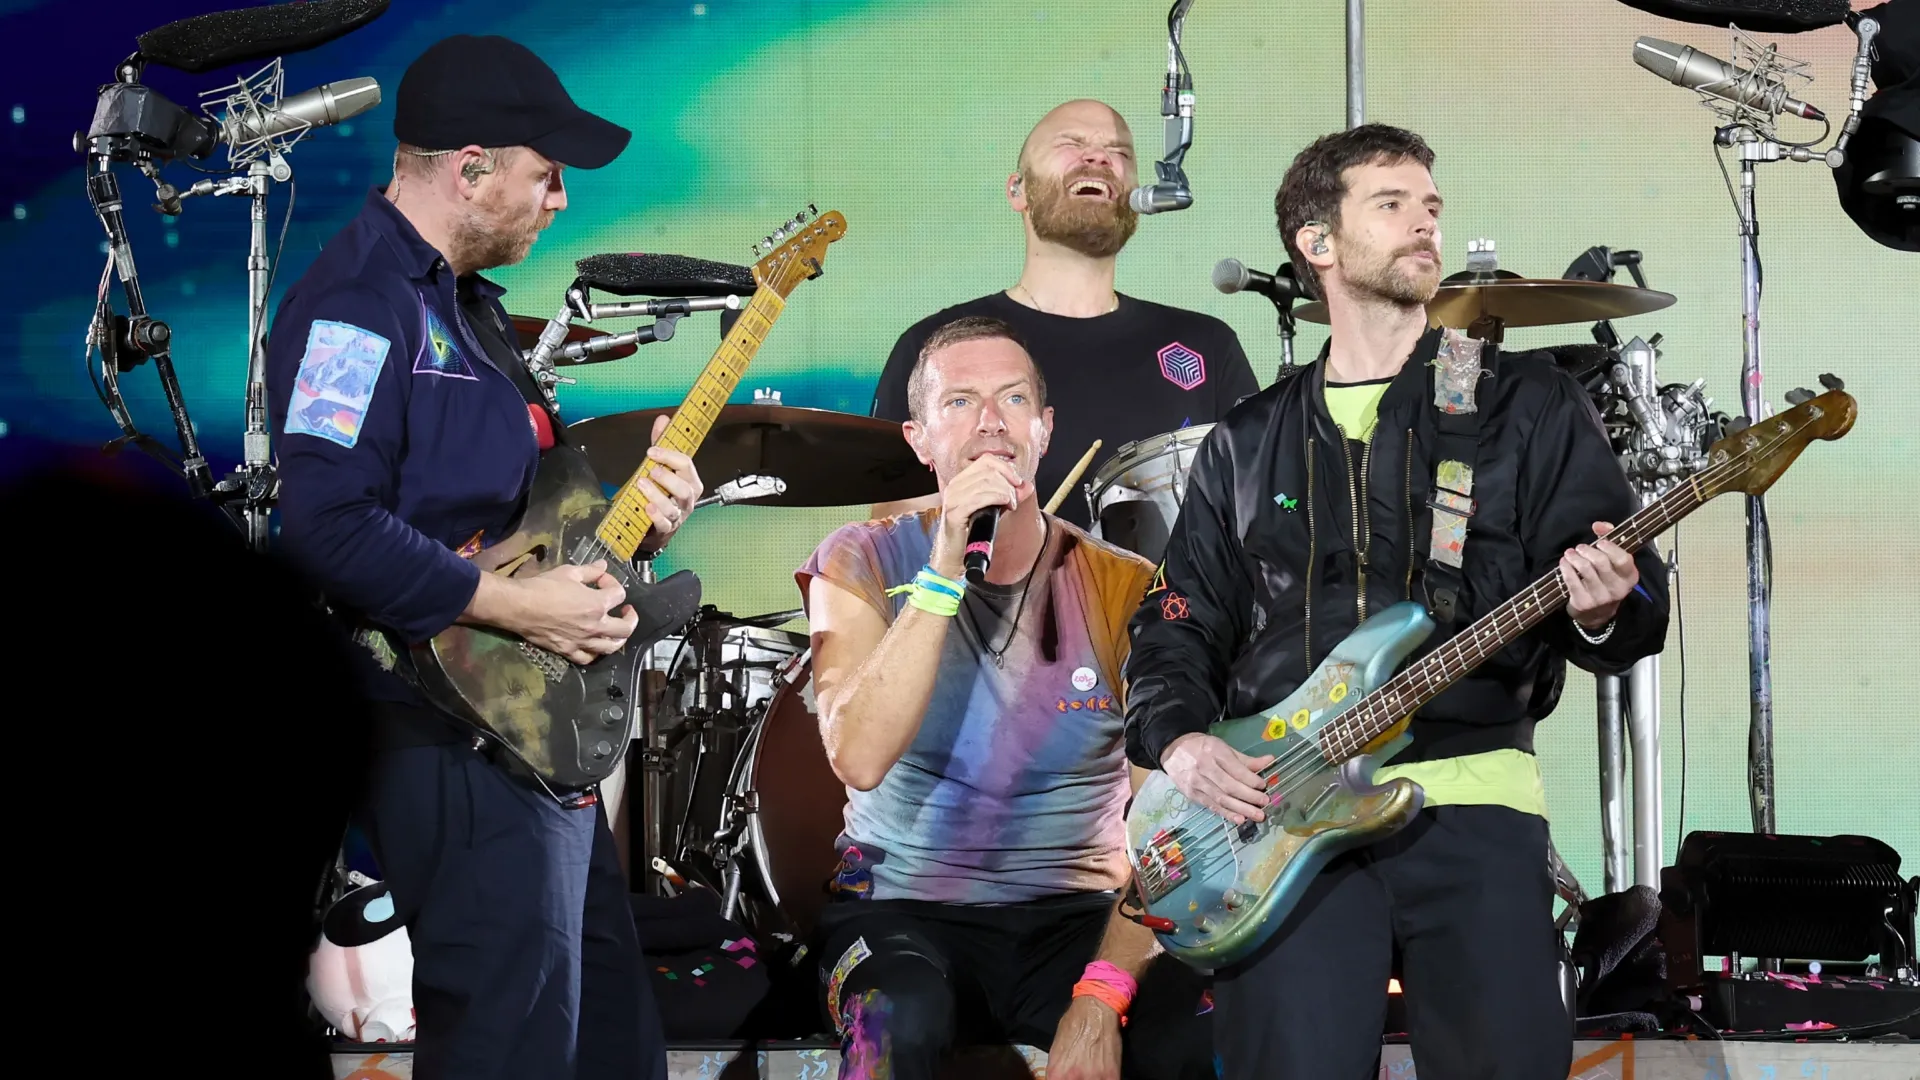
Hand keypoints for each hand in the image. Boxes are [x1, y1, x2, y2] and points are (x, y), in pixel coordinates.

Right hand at [508, 560, 637, 664]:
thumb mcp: (569, 572)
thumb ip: (590, 571)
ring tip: (616, 631)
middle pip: (625, 628)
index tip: (601, 580)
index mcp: (597, 604)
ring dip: (618, 638)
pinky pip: (588, 658)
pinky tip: (595, 646)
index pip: (619, 595)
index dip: (612, 584)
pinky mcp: (568, 651)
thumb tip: (604, 565)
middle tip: (626, 611)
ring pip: (611, 647)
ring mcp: (582, 641)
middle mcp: (595, 626)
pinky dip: (595, 653)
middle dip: (630, 618)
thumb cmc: (544, 587)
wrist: (519, 606)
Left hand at [637, 414, 702, 548]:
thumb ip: (662, 444)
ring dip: (657, 495)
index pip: (686, 465)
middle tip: (651, 469)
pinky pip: (664, 524)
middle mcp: (687, 499)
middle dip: (667, 477)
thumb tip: (663, 419)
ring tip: (641, 484)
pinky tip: (646, 507)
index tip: (653, 450)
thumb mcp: (662, 466)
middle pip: (684, 488)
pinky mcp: (666, 529)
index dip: (670, 456)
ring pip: (673, 507)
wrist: (657, 525)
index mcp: (690, 481)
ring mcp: (678, 515)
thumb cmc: (663, 493)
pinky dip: (656, 516)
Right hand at [930, 455, 1029, 577]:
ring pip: (986, 482)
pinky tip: (1005, 505)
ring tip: (1010, 505)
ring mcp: (952, 499)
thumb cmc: (971, 532)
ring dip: (1005, 492)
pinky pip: (979, 497)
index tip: (1017, 482)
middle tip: (1014, 500)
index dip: (1006, 468)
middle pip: (988, 471)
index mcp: (961, 481)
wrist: (954, 557)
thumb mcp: (994, 509)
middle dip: (1008, 484)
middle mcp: (954, 486)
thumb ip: (1010, 495)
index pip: (986, 461)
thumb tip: (1027, 486)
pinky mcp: (954, 513)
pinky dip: (997, 498)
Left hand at [1045, 996, 1121, 1079]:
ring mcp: (1093, 1078)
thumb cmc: (1074, 1022)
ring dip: (1094, 1078)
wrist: (1096, 1008)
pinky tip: (1106, 1072)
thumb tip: (1060, 1077)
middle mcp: (1072, 1078)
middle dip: (1079, 1079)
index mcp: (1056, 1072)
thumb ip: (1058, 1067)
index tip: (1069, 1077)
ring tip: (1094, 1069)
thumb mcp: (1056, 1047)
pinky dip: (1107, 1078)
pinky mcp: (1112, 1075)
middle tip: (1082, 1072)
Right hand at [1162, 732, 1274, 825]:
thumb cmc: (1203, 748)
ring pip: (1221, 798)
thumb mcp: (1223, 748)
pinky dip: (1226, 814)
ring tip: (1257, 815)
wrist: (1174, 750)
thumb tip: (1270, 761)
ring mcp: (1196, 783)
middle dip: (1249, 796)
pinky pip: (1212, 806)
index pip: (1235, 768)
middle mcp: (1204, 767)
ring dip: (1241, 809)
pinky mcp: (1192, 795)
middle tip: (1265, 802)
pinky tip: (1239, 819)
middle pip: (1229, 785)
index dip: (1250, 779)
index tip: (1263, 786)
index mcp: (1214, 752)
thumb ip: (1245, 759)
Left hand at [1562, 521, 1638, 629]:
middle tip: (1580, 548)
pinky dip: (1565, 567)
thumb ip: (1610, 539)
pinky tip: (1564, 562)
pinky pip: (1571, 579)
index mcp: (1630, 577)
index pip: (1623, 559)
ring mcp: (1600, 597)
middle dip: (1587, 550)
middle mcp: (1618, 589)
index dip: (1610, 547)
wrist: (1598, 614)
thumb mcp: (1614, 564)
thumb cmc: (1606, 581)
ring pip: (1584, 569)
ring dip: (1574, 557)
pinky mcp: (1583, 603)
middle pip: (1601, 562)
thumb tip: (1598, 525)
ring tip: (1570, 553)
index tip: (1599, 542)